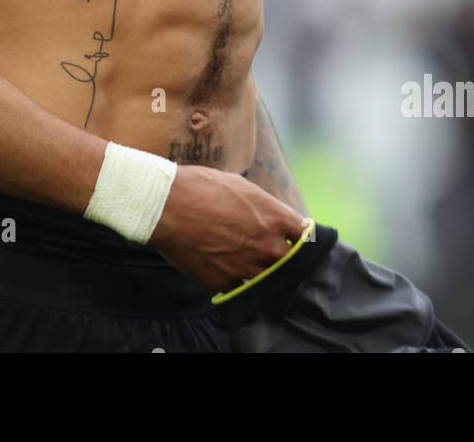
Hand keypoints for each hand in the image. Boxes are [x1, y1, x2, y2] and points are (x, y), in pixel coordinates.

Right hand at [149, 164, 307, 290]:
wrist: (167, 206)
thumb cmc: (202, 187)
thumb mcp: (241, 186)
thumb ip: (262, 206)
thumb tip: (268, 216)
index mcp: (275, 217)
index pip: (305, 236)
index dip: (299, 237)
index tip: (293, 239)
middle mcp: (267, 245)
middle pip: (289, 262)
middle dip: (281, 257)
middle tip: (268, 251)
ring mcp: (247, 267)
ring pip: (266, 278)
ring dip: (259, 271)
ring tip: (243, 260)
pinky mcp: (225, 282)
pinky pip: (238, 287)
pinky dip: (234, 281)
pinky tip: (224, 268)